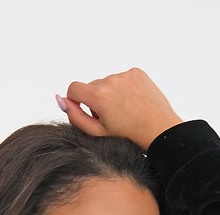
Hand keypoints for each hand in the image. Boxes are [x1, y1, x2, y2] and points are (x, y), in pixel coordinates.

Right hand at [56, 67, 183, 149]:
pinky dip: (124, 88)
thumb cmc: (128, 136)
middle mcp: (110, 80)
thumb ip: (76, 116)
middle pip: (92, 86)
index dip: (75, 100)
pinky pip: (122, 78)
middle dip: (96, 100)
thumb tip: (61, 100)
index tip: (84, 110)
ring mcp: (124, 74)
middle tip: (111, 118)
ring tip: (125, 111)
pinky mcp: (136, 72)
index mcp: (98, 96)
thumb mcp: (97, 132)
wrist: (159, 130)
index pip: (73, 88)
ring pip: (108, 82)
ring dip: (111, 94)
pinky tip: (133, 102)